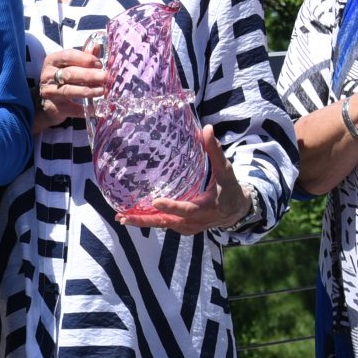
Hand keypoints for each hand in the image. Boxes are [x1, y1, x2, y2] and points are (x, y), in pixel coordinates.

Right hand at [34, 47, 104, 131]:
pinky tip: (95, 109)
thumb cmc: (61, 79)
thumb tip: (98, 46)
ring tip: (102, 90)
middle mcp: (48, 75)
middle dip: (89, 75)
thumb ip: (84, 57)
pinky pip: (71, 109)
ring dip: (87, 90)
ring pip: (69, 90)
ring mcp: (50, 92)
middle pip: (69, 73)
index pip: (68, 56)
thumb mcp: (69, 65)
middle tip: (104, 77)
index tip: (99, 63)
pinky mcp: (54, 108)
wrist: (45, 103)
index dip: (84, 59)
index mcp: (52, 60)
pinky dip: (84, 110)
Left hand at [119, 126, 251, 233]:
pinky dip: (150, 220)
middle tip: (124, 217)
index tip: (156, 202)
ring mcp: (188, 228)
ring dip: (143, 221)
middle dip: (145, 221)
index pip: (187, 208)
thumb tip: (207, 128)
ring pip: (163, 225)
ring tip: (121, 216)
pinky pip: (165, 224)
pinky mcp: (183, 229)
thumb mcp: (225, 170)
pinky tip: (132, 215)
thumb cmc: (230, 187)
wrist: (236, 211)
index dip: (172, 206)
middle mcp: (195, 221)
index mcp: (207, 207)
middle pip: (167, 222)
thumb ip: (215, 151)